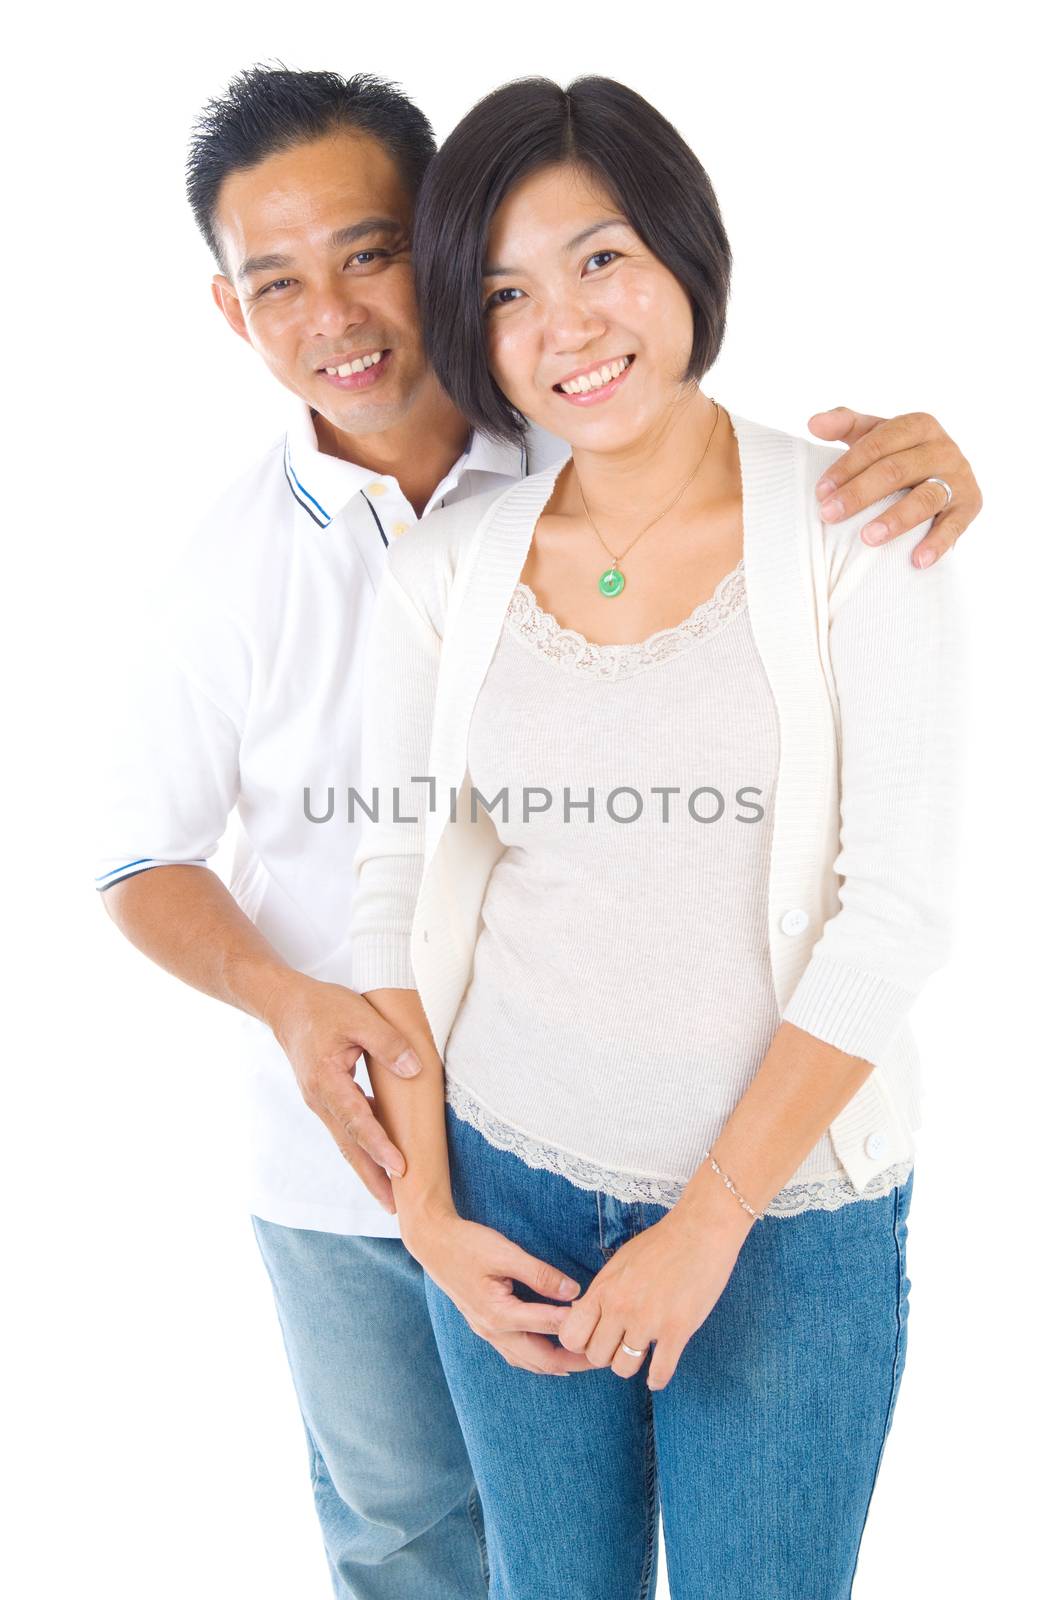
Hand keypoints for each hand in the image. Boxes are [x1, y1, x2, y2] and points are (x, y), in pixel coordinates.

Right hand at [262, 971, 422, 1211]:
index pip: (358, 1121)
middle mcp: (319, 1099)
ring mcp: (319, 1102)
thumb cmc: (323, 1007)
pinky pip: (345, 1128)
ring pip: (346, 1141)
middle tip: (395, 1205)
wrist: (285, 1005)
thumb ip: (388, 1042)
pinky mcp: (324, 1098)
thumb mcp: (359, 1016)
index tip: (400, 1168)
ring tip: (390, 1194)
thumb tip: (414, 1070)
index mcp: (327, 1080)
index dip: (380, 1146)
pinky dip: (361, 1146)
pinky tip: (379, 1157)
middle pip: (349, 1146)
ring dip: (367, 1167)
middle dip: (372, 1177)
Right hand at [404, 1206, 592, 1376]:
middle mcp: (493, 1330)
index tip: (600, 1321)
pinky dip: (536, 1359)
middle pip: (540, 1358)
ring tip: (581, 1362)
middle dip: (572, 1360)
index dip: (576, 1324)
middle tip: (600, 1358)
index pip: (549, 1325)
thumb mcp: (506, 1253)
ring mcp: (486, 1332)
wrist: (433, 1243)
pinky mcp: (484, 1326)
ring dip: (555, 1364)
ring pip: (526, 1361)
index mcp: (499, 1314)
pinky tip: (549, 1355)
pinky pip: (514, 1354)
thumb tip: (573, 1291)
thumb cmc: (468, 1244)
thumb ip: (540, 1273)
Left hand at [558, 1203, 748, 1389]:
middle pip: (596, 1356)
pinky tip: (659, 1372)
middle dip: (607, 1354)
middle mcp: (620, 1307)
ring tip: (642, 1353)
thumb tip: (582, 1314)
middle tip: (622, 1345)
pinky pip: (659, 1372)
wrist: (700, 1231)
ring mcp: (648, 1320)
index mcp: (604, 1288)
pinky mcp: (677, 1330)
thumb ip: (602, 1291)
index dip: (582, 1343)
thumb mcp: (620, 1263)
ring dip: (632, 1365)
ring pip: (623, 1368)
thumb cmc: (660, 1244)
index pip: (572, 1335)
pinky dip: (657, 1378)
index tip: (596, 1338)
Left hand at [807, 407, 982, 567]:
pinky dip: (937, 544)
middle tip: (829, 515)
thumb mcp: (874, 435)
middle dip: (860, 493)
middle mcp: (942, 448)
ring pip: (925, 498)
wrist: (945, 475)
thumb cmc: (898, 454)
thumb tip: (813, 423)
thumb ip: (845, 424)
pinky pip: (954, 526)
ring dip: (895, 519)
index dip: (848, 466)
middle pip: (897, 470)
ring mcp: (959, 477)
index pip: (879, 443)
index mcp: (918, 425)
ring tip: (867, 538)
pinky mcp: (970, 505)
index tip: (821, 491)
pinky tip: (917, 561)